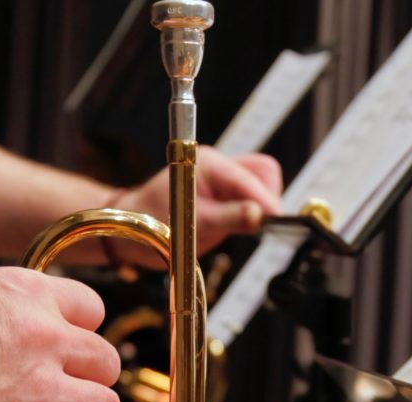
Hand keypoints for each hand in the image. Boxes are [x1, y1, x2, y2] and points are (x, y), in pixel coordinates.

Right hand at [0, 267, 119, 401]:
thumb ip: (1, 314)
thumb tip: (11, 329)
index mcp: (26, 298)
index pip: (89, 307)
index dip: (83, 329)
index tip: (72, 344)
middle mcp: (43, 339)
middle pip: (105, 360)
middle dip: (94, 379)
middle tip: (73, 391)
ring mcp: (38, 391)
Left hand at [116, 145, 282, 257]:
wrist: (135, 225)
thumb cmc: (155, 221)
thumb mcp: (193, 224)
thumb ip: (229, 218)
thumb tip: (259, 215)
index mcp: (210, 165)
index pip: (250, 178)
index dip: (266, 201)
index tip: (276, 221)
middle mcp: (218, 165)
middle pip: (263, 172)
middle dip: (268, 197)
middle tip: (263, 223)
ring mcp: (222, 176)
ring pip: (261, 181)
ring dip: (262, 202)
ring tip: (250, 224)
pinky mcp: (224, 190)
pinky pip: (251, 193)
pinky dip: (254, 207)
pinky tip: (242, 222)